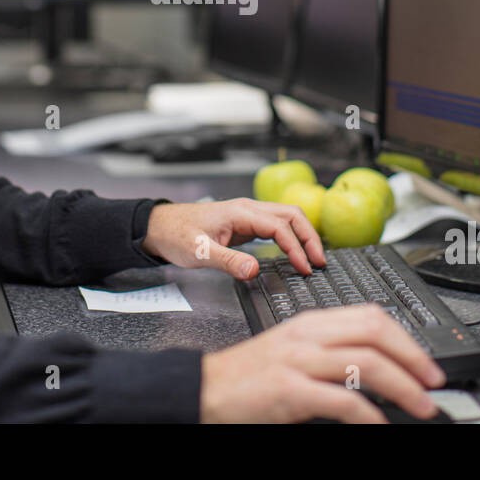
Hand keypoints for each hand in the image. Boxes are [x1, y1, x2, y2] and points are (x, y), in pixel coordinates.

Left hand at [141, 198, 324, 279]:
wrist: (159, 227)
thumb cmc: (176, 236)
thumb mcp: (199, 252)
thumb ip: (228, 261)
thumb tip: (255, 270)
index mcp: (240, 213)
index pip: (279, 226)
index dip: (296, 247)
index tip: (304, 268)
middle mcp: (247, 209)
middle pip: (291, 215)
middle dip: (309, 237)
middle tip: (320, 263)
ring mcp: (247, 215)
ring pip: (286, 217)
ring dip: (303, 235)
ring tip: (314, 258)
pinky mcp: (244, 223)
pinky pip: (275, 225)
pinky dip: (291, 236)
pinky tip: (295, 251)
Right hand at [199, 306, 447, 422]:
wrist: (206, 390)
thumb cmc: (250, 377)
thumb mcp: (295, 353)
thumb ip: (331, 352)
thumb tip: (379, 367)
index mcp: (312, 322)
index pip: (371, 316)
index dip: (406, 339)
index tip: (426, 363)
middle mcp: (308, 335)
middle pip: (377, 332)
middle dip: (414, 358)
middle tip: (434, 383)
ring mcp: (299, 360)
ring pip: (367, 363)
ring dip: (404, 387)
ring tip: (422, 406)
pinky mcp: (289, 390)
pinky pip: (343, 400)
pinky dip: (370, 416)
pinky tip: (380, 426)